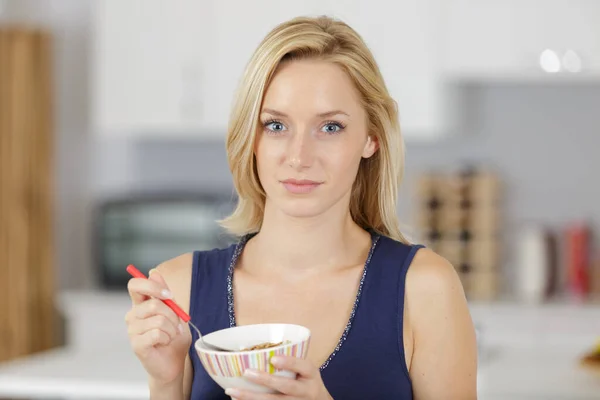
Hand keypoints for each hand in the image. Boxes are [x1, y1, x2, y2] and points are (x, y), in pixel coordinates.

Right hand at [125, 270, 191, 385]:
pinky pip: (157, 333)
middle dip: (172, 314)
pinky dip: (167, 337)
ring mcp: (132, 331)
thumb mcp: (175, 311)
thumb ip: (165, 294)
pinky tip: (164, 343)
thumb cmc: (174, 337)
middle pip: (153, 304)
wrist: (174, 363)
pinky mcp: (136, 344)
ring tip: (171, 335)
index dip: (152, 286)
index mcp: (140, 304)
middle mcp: (132, 316)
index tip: (168, 295)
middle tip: (177, 324)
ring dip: (172, 328)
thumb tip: (154, 273)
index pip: (135, 285)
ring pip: (158, 319)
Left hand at [224, 356, 332, 399]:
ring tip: (233, 390)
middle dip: (266, 380)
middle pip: (286, 386)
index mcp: (311, 375)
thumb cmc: (306, 380)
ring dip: (252, 397)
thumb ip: (291, 361)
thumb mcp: (306, 370)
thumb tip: (259, 349)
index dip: (290, 362)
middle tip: (246, 372)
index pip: (303, 366)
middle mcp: (306, 391)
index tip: (274, 359)